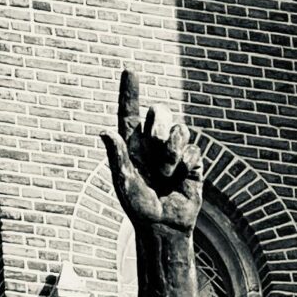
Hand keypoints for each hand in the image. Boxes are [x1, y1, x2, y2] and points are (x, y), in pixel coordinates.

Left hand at [102, 70, 203, 237]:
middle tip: (155, 138)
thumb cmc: (139, 208)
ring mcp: (173, 151)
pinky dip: (185, 166)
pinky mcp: (191, 162)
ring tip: (166, 174)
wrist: (164, 226)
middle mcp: (152, 143)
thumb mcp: (124, 183)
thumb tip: (104, 132)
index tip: (129, 70)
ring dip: (172, 152)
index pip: (129, 113)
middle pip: (161, 111)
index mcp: (132, 145)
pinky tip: (181, 180)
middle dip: (160, 120)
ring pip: (180, 130)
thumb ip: (117, 156)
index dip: (130, 92)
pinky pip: (193, 151)